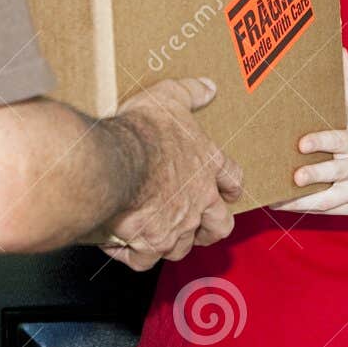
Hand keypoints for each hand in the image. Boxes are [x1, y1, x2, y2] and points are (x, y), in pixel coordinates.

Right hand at [100, 77, 242, 270]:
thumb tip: (208, 87)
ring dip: (172, 241)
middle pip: (219, 225)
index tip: (230, 190)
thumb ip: (190, 92)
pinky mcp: (149, 245)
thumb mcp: (169, 97)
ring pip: (182, 246)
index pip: (232, 178)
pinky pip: (144, 259)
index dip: (232, 185)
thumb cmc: (143, 131)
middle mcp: (198, 201)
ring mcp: (175, 227)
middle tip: (202, 226)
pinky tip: (120, 244)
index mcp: (206, 166)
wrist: (115, 164)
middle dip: (211, 228)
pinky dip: (132, 253)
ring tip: (157, 235)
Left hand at [275, 50, 347, 215]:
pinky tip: (281, 205)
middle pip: (335, 171)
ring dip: (304, 199)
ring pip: (329, 197)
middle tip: (294, 176)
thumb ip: (347, 85)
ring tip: (278, 196)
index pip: (339, 141)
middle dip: (315, 174)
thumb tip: (340, 48)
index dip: (321, 142)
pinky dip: (304, 209)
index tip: (302, 144)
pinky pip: (326, 211)